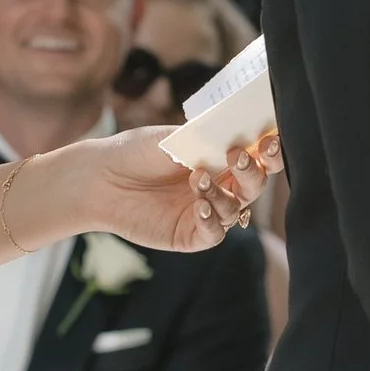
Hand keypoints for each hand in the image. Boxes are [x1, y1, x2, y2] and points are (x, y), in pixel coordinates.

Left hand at [71, 123, 278, 259]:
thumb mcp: (176, 138)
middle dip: (252, 172)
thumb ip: (209, 139)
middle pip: (254, 185)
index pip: (257, 157)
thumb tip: (243, 135)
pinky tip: (199, 205)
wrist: (101, 177)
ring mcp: (206, 212)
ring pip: (235, 209)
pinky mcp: (190, 235)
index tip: (269, 141)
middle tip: (237, 156)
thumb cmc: (138, 151)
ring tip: (197, 178)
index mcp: (220, 159)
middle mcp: (219, 186)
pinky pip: (214, 234)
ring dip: (222, 193)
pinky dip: (212, 220)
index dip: (269, 152)